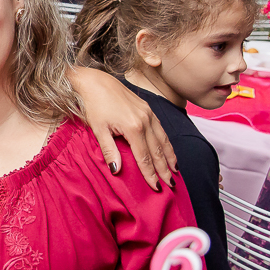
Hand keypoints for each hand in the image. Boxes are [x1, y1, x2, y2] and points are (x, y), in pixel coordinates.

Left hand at [70, 66, 176, 189]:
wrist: (95, 82)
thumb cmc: (94, 106)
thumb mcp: (98, 130)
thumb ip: (109, 150)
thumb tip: (117, 171)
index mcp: (133, 127)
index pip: (145, 157)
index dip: (150, 174)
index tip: (157, 188)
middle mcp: (145, 120)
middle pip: (157, 150)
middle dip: (164, 169)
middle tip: (171, 185)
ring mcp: (149, 113)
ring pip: (163, 139)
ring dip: (170, 157)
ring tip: (175, 171)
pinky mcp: (148, 108)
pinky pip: (161, 129)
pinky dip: (167, 142)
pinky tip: (168, 150)